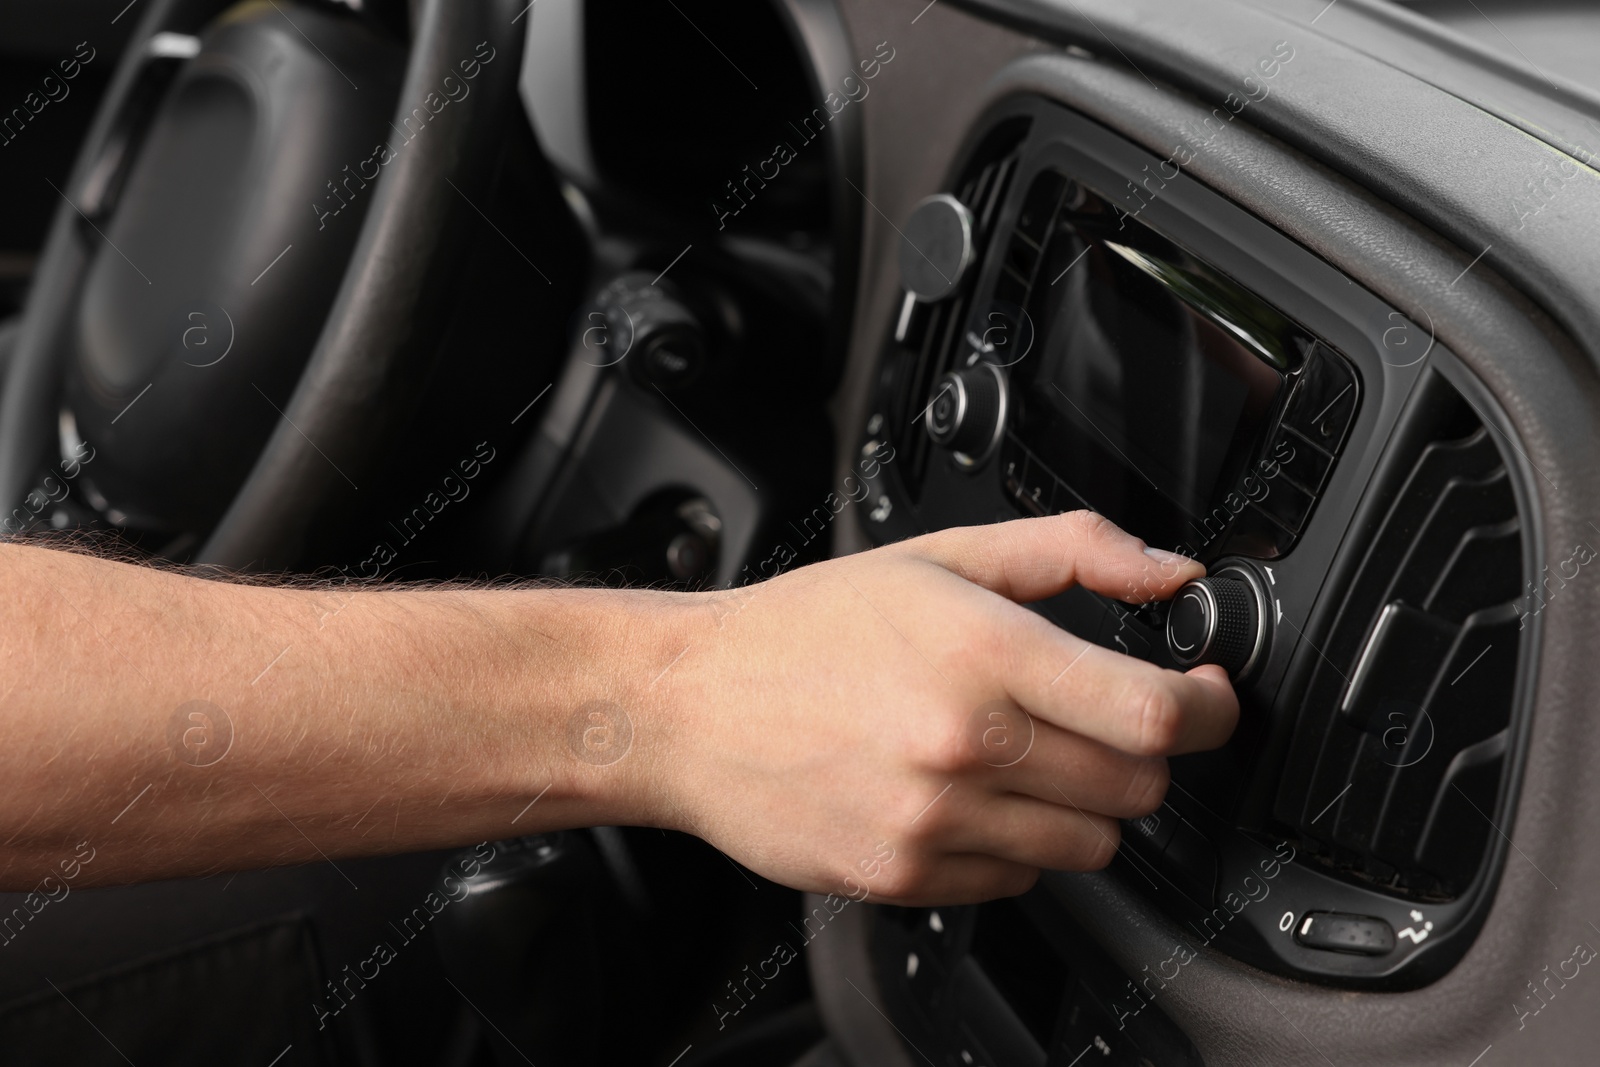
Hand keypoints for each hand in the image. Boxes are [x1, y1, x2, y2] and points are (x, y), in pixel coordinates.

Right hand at [648, 511, 1238, 905]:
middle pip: (1137, 788)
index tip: (1207, 696)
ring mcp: (934, 824)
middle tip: (1101, 718)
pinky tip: (969, 797)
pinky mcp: (905, 879)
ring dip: (1084, 806)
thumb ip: (1071, 551)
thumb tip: (1169, 573)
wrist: (691, 706)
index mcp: (982, 655)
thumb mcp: (938, 559)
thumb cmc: (806, 629)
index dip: (1209, 709)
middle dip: (1142, 752)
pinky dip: (1017, 848)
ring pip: (1090, 847)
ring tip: (1025, 759)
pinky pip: (1019, 885)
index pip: (1154, 715)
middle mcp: (964, 747)